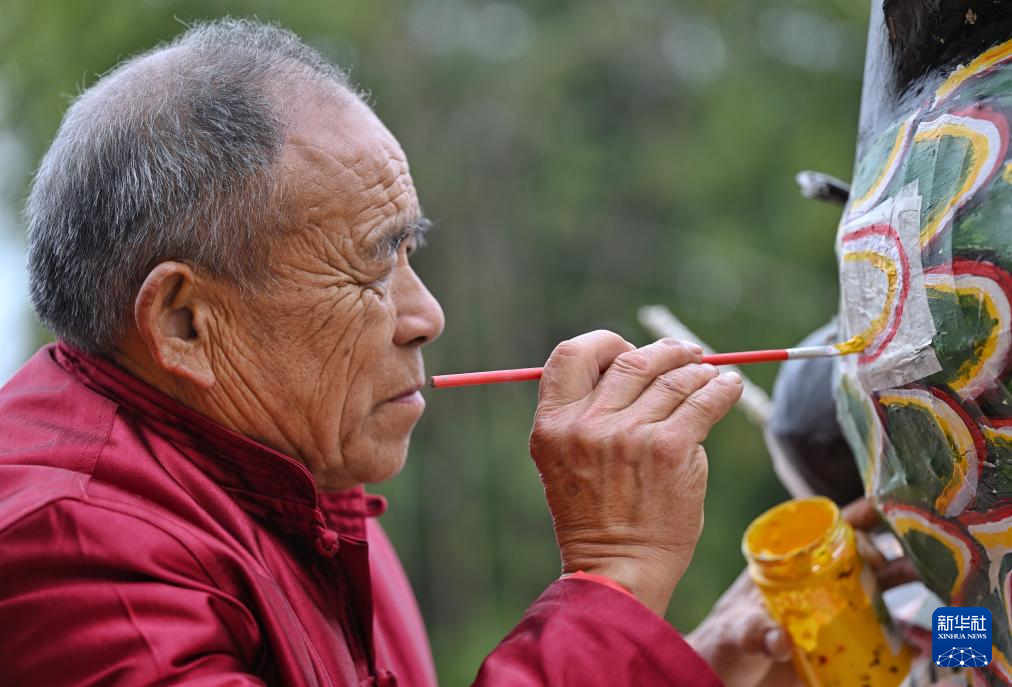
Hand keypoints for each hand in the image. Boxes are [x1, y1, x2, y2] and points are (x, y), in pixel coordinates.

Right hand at [529, 330, 742, 615]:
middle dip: (664, 351)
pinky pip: (703, 401)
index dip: (604, 344)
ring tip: (712, 373)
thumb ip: (586, 417)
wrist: (618, 571)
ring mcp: (629, 435)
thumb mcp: (566, 462)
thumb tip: (635, 368)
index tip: (627, 350)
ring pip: (673, 377)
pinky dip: (722, 388)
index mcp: (553, 425)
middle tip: (685, 353)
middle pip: (630, 359)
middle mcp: (587, 424)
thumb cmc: (596, 519)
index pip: (571, 354)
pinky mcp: (670, 449)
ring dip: (698, 369)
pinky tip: (729, 387)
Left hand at [687, 497, 919, 686]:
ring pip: (876, 590)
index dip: (857, 516)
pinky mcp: (840, 643)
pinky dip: (904, 635)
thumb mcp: (735, 633)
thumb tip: (778, 639)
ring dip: (904, 584)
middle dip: (892, 550)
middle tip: (921, 552)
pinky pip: (879, 634)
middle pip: (861, 557)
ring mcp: (829, 611)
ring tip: (933, 581)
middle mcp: (813, 582)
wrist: (721, 679)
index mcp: (786, 564)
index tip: (887, 505)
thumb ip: (754, 633)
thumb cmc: (723, 644)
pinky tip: (923, 638)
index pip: (825, 529)